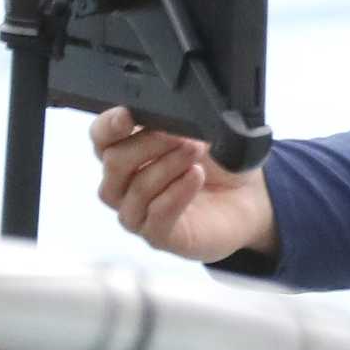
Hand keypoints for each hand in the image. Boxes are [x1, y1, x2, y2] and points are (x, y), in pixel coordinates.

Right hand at [90, 106, 277, 262]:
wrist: (248, 198)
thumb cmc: (217, 165)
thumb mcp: (198, 135)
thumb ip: (174, 124)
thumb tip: (165, 114)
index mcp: (125, 154)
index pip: (101, 138)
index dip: (109, 126)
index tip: (128, 116)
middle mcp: (122, 185)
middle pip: (115, 162)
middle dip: (150, 143)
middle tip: (183, 135)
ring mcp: (137, 213)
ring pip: (136, 188)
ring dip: (168, 165)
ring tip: (195, 151)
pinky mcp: (158, 236)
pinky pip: (156, 216)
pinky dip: (176, 193)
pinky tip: (195, 177)